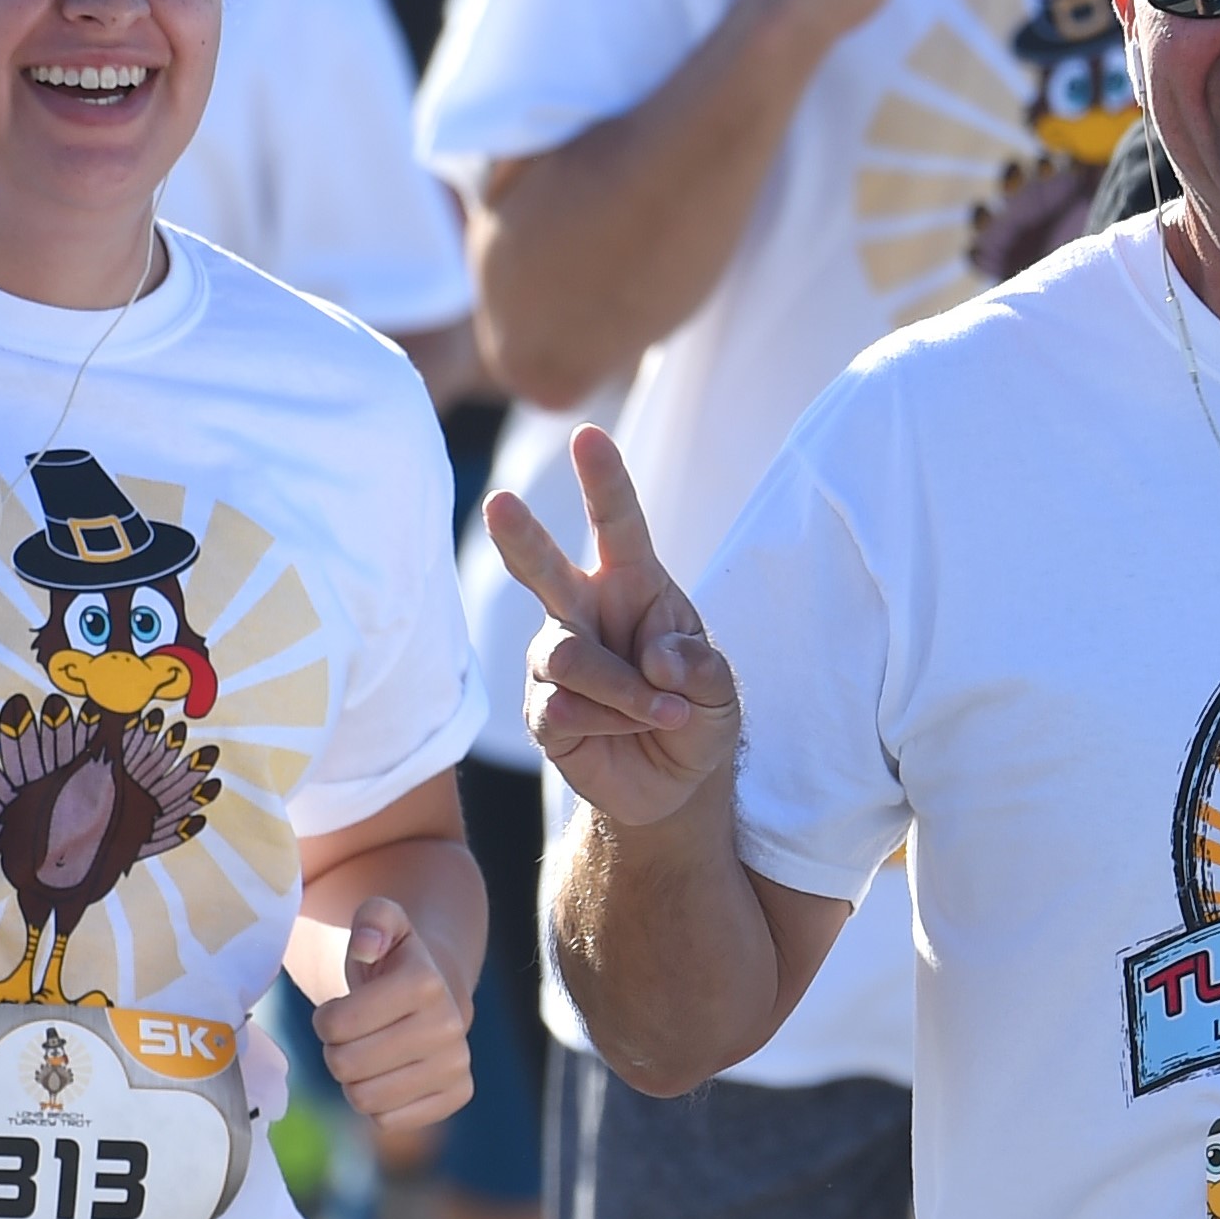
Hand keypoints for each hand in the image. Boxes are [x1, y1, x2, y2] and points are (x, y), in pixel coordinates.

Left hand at [314, 896, 472, 1132]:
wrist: (437, 990)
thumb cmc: (393, 960)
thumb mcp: (380, 923)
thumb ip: (371, 920)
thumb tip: (366, 946)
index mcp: (426, 982)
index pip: (336, 1025)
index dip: (325, 1020)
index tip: (338, 1009)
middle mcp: (449, 1025)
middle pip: (346, 1066)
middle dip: (336, 1051)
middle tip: (350, 1036)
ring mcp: (457, 1064)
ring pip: (365, 1099)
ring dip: (354, 1080)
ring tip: (367, 1054)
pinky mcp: (458, 1094)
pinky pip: (389, 1122)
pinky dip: (378, 1104)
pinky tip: (388, 1076)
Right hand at [486, 425, 739, 828]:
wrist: (674, 783)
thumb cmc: (697, 711)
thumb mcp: (720, 687)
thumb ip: (699, 667)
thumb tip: (657, 661)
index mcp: (634, 583)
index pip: (616, 523)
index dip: (603, 480)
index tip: (587, 435)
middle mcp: (583, 609)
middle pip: (543, 566)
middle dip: (520, 535)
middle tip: (499, 503)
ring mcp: (554, 657)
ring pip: (567, 656)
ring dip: (623, 689)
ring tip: (665, 713)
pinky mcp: (541, 708)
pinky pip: (562, 707)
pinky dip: (609, 722)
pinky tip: (627, 733)